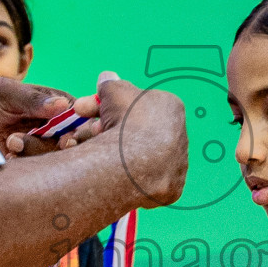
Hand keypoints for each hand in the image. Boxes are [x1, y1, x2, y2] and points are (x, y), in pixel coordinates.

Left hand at [5, 86, 103, 158]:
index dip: (81, 131)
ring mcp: (39, 146)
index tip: (68, 139)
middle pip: (72, 143)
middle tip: (32, 142)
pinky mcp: (25, 161)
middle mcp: (53, 127)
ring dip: (34, 151)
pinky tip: (8, 156)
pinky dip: (24, 164)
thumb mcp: (7, 93)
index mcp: (56, 106)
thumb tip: (64, 105)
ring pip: (54, 158)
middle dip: (55, 146)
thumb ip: (34, 100)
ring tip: (11, 142)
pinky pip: (35, 170)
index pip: (81, 120)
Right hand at [88, 71, 188, 207]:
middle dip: (109, 130)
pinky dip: (130, 178)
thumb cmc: (127, 120)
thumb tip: (107, 77)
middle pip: (138, 132)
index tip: (90, 113)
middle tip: (87, 132)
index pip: (137, 107)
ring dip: (117, 154)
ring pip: (142, 158)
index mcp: (172, 108)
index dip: (110, 109)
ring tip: (95, 153)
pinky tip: (113, 175)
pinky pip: (147, 182)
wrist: (136, 162)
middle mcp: (181, 136)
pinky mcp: (172, 189)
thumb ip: (111, 84)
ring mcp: (178, 164)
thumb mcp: (114, 91)